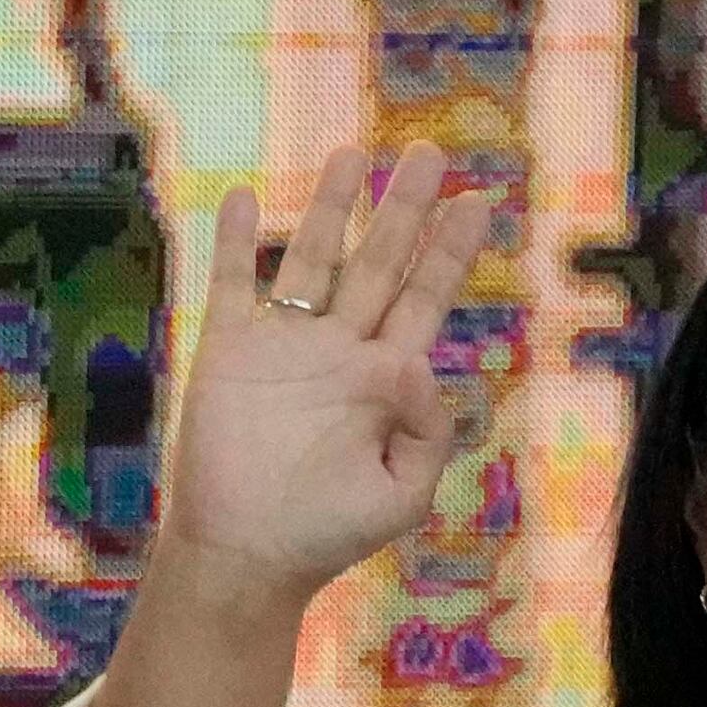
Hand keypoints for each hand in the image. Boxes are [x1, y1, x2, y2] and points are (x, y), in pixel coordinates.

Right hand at [151, 144, 501, 607]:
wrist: (251, 554)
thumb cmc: (332, 533)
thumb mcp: (406, 492)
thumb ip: (429, 432)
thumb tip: (419, 362)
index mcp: (388, 380)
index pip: (427, 299)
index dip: (449, 250)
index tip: (477, 201)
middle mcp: (341, 350)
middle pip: (381, 262)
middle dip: (404, 209)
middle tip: (429, 153)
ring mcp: (286, 344)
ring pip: (315, 257)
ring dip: (334, 207)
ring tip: (356, 155)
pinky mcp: (230, 349)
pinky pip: (237, 284)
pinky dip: (243, 242)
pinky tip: (254, 199)